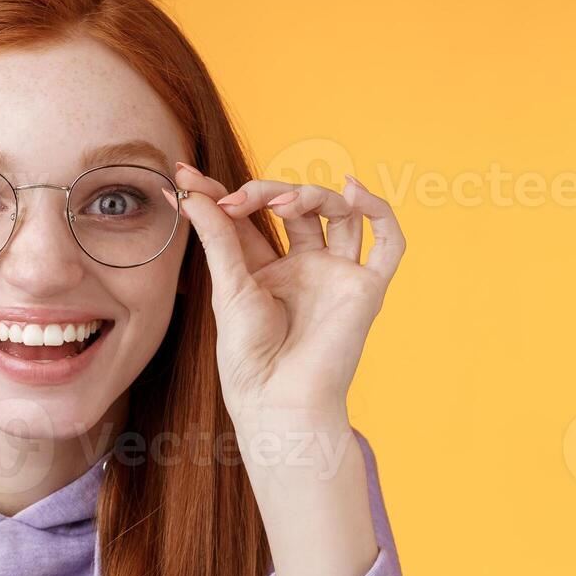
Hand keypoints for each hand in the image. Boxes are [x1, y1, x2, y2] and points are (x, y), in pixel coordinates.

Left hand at [166, 163, 397, 575]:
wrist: (279, 398)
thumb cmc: (249, 357)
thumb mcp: (227, 285)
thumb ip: (217, 234)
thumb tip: (189, 187)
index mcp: (266, 269)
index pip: (252, 216)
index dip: (225, 191)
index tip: (187, 176)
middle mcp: (305, 267)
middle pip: (297, 206)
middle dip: (266, 192)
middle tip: (236, 200)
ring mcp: (337, 274)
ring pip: (339, 214)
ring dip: (313, 194)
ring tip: (283, 202)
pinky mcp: (367, 287)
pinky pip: (388, 243)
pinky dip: (379, 210)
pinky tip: (354, 190)